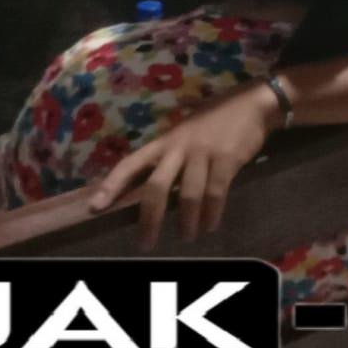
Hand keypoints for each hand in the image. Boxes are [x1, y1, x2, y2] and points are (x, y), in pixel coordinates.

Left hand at [90, 81, 283, 248]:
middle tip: (146, 243)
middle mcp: (179, 147)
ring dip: (187, 221)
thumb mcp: (186, 132)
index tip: (95, 207)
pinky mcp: (226, 158)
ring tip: (187, 237)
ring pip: (188, 195)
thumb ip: (171, 156)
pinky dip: (212, 213)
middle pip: (157, 187)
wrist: (252, 104)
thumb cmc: (215, 120)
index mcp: (165, 141)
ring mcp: (203, 152)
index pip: (131, 163)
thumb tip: (152, 189)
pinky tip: (210, 225)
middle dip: (149, 219)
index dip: (111, 184)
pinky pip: (216, 192)